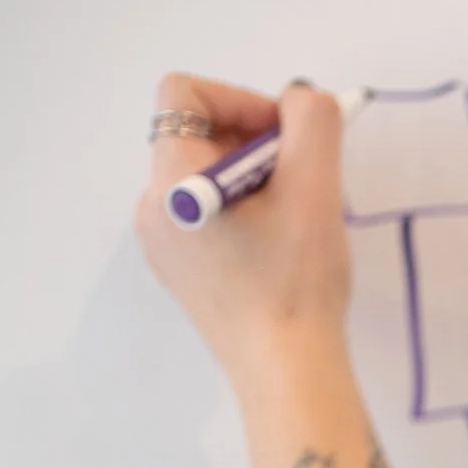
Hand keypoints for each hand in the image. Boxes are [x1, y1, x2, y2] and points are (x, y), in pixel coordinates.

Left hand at [134, 72, 353, 389]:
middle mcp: (152, 206)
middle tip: (305, 179)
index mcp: (171, 180)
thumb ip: (313, 123)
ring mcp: (163, 243)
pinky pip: (208, 214)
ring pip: (208, 176)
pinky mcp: (183, 271)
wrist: (287, 372)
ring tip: (297, 219)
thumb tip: (304, 98)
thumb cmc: (296, 283)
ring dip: (257, 178)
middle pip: (198, 135)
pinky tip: (280, 248)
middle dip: (257, 142)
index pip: (184, 95)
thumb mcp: (315, 190)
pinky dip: (246, 211)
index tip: (290, 136)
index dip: (242, 99)